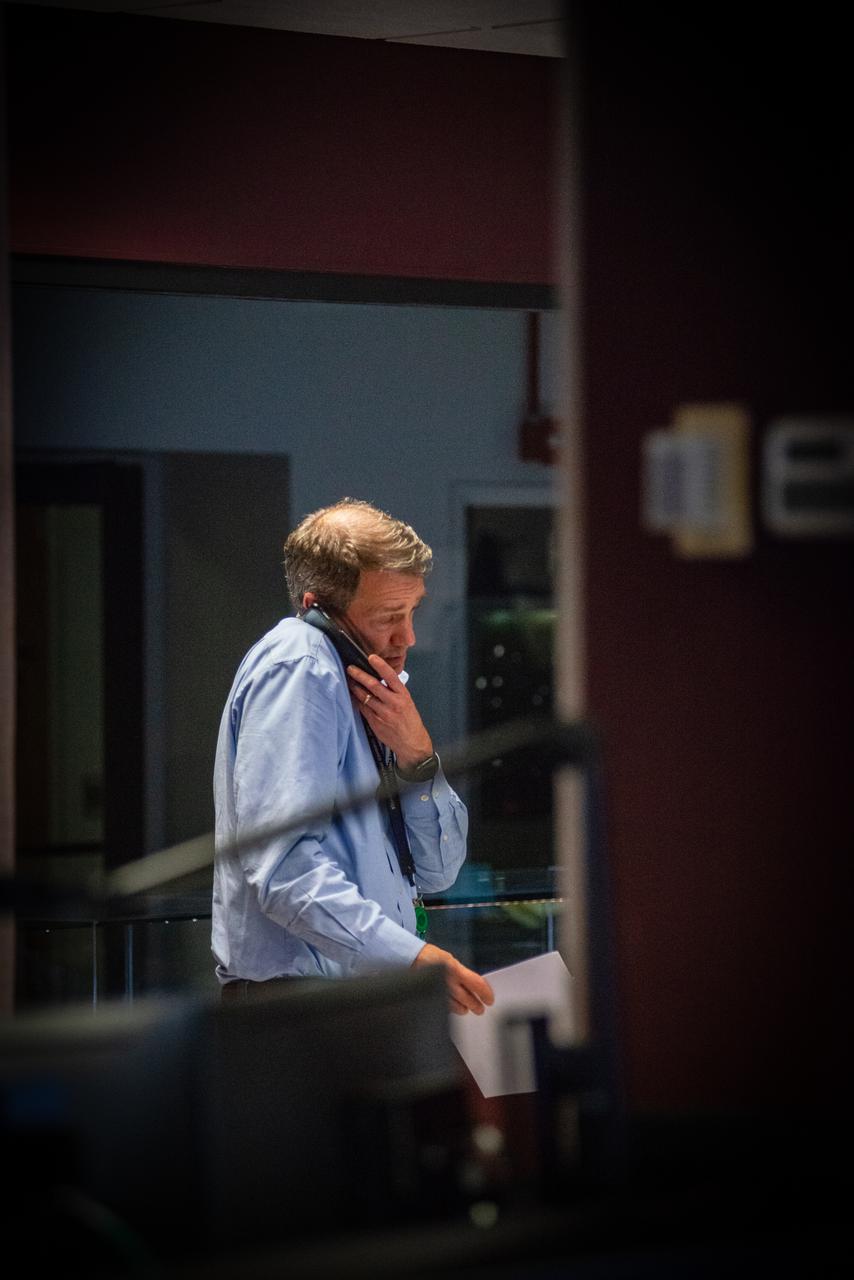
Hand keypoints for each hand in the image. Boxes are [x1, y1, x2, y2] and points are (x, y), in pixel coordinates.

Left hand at [347, 654, 432, 768]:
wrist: (412, 742)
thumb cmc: (410, 720)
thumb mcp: (407, 702)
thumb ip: (394, 691)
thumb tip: (379, 677)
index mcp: (403, 695)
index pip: (391, 677)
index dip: (381, 666)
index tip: (371, 657)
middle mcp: (394, 703)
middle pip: (374, 685)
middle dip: (360, 675)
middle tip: (350, 668)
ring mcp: (384, 714)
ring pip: (365, 697)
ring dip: (354, 687)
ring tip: (348, 680)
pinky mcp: (375, 723)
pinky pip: (363, 708)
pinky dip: (356, 700)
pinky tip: (352, 695)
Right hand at [412, 942, 494, 1015]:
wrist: (408, 959)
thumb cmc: (428, 956)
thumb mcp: (449, 959)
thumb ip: (462, 972)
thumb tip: (475, 984)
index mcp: (455, 970)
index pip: (477, 985)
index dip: (486, 994)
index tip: (489, 999)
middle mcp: (449, 982)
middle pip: (469, 1000)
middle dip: (476, 1006)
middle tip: (481, 1008)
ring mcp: (440, 992)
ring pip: (458, 1008)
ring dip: (465, 1009)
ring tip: (468, 1009)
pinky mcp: (433, 999)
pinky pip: (447, 1008)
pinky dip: (453, 1008)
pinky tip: (455, 1008)